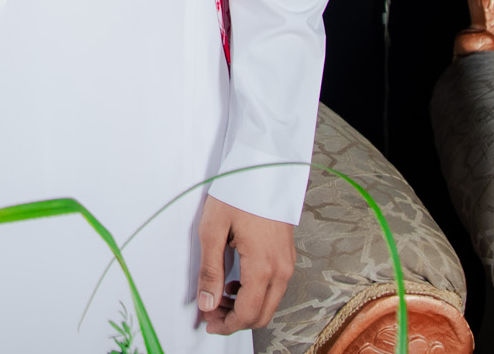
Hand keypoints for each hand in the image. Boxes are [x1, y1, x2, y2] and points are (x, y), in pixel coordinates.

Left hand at [193, 194, 293, 334]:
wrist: (264, 169)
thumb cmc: (238, 193)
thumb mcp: (213, 230)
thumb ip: (210, 271)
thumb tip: (207, 302)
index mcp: (263, 267)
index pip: (248, 314)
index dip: (226, 324)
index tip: (208, 321)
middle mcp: (281, 270)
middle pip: (262, 315)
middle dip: (235, 320)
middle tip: (211, 311)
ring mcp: (287, 264)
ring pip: (269, 303)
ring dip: (245, 308)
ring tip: (220, 295)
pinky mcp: (287, 257)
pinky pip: (274, 288)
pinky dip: (256, 294)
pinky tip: (236, 282)